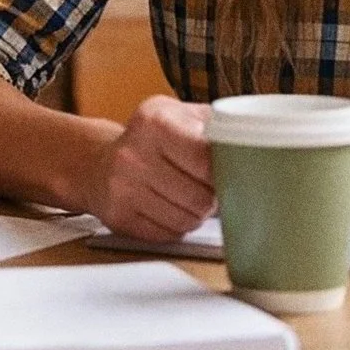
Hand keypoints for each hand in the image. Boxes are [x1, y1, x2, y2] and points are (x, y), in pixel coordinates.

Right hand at [85, 95, 215, 240]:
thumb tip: (253, 143)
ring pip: (188, 220)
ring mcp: (122, 188)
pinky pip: (169, 235)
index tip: (226, 169)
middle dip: (211, 196)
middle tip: (204, 186)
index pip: (206, 158)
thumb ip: (214, 123)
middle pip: (201, 197)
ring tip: (186, 196)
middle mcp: (132, 154)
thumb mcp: (178, 114)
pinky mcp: (119, 218)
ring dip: (195, 213)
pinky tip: (167, 208)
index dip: (223, 170)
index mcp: (153, 121)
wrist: (96, 162)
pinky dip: (175, 226)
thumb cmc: (150, 140)